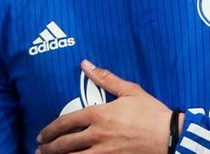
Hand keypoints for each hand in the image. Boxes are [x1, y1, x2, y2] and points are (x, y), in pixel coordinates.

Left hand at [36, 60, 175, 153]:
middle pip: (65, 144)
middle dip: (49, 148)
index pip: (66, 122)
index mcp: (99, 115)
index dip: (50, 130)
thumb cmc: (151, 112)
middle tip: (40, 149)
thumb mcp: (129, 90)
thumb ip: (105, 78)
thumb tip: (86, 64)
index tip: (42, 135)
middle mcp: (97, 135)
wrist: (170, 136)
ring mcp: (104, 152)